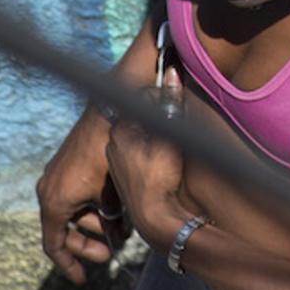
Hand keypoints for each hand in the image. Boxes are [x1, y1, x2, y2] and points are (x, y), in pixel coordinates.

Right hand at [36, 107, 124, 284]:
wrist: (110, 112)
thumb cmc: (110, 155)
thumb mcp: (112, 196)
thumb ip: (112, 222)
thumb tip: (119, 240)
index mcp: (54, 202)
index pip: (54, 245)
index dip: (69, 264)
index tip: (82, 279)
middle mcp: (48, 190)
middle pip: (64, 231)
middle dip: (88, 244)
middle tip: (111, 252)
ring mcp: (55, 177)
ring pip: (72, 213)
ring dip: (94, 224)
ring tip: (121, 229)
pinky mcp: (66, 166)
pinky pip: (74, 196)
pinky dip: (91, 207)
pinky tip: (114, 209)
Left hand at [105, 68, 192, 245]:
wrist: (155, 217)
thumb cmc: (160, 176)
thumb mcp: (171, 136)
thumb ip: (171, 102)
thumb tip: (172, 72)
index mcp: (120, 130)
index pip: (143, 101)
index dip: (163, 103)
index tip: (177, 111)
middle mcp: (113, 143)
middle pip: (140, 120)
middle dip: (158, 121)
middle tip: (175, 132)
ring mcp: (116, 161)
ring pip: (138, 140)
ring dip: (154, 140)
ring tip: (170, 152)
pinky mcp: (122, 177)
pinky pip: (137, 157)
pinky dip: (149, 157)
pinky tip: (162, 168)